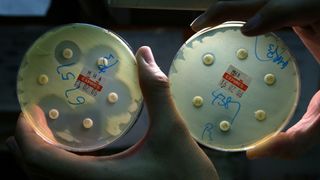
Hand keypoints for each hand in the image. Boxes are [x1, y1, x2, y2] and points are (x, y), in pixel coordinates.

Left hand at [6, 47, 218, 179]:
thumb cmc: (186, 174)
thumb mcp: (172, 131)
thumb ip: (156, 93)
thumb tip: (144, 56)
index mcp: (100, 178)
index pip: (42, 161)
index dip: (27, 135)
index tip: (30, 110)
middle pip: (36, 174)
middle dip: (25, 145)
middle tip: (32, 117)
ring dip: (37, 158)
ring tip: (39, 133)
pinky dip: (56, 167)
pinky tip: (67, 152)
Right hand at [191, 0, 319, 158]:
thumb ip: (303, 136)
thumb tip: (257, 150)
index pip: (297, 6)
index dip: (271, 12)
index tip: (244, 32)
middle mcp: (308, 8)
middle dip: (229, 7)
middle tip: (199, 27)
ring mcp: (298, 9)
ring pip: (257, 0)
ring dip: (228, 9)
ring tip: (203, 26)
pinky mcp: (292, 13)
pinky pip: (259, 9)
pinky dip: (236, 16)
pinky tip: (221, 31)